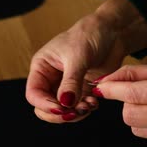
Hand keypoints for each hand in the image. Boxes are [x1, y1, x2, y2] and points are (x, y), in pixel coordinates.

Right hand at [25, 0, 146, 122]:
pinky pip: (78, 108)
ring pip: (62, 111)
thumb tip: (65, 104)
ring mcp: (67, 87)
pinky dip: (85, 110)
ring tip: (89, 105)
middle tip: (75, 112)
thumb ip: (71, 82)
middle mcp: (51, 79)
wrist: (112, 33)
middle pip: (45, 107)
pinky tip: (94, 102)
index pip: (34, 94)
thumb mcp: (78, 57)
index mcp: (42, 68)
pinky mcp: (82, 92)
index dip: (44, 104)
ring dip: (75, 113)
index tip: (61, 108)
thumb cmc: (89, 35)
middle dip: (59, 113)